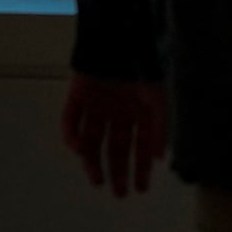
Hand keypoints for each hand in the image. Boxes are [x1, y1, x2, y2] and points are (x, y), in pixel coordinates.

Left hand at [60, 72, 167, 196]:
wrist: (116, 38)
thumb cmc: (141, 65)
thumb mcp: (157, 98)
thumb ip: (159, 127)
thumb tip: (160, 157)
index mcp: (137, 112)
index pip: (138, 146)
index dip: (139, 168)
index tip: (140, 189)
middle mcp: (116, 113)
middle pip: (115, 148)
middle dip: (118, 171)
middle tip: (119, 193)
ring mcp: (95, 107)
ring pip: (91, 141)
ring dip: (92, 161)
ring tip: (97, 181)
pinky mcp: (75, 98)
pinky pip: (70, 121)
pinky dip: (71, 136)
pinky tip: (79, 149)